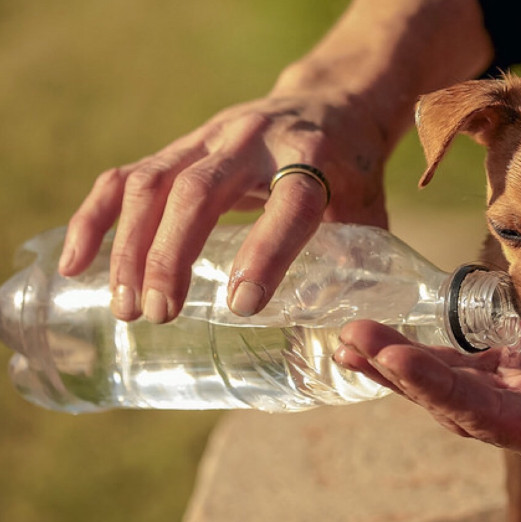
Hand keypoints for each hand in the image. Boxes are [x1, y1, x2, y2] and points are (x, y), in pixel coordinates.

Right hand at [58, 91, 387, 322]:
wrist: (331, 105)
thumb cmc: (351, 172)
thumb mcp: (369, 214)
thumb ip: (355, 267)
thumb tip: (335, 343)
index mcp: (314, 156)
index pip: (290, 200)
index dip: (267, 252)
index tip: (242, 305)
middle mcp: (255, 140)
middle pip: (201, 189)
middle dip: (172, 254)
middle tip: (161, 314)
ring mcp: (210, 138)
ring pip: (154, 182)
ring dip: (130, 246)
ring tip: (126, 307)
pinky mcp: (182, 146)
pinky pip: (126, 176)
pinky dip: (95, 218)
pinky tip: (77, 262)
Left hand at [335, 273, 520, 482]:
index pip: (484, 416)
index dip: (436, 389)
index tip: (392, 358)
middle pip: (454, 399)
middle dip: (402, 373)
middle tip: (353, 341)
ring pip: (455, 379)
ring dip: (405, 361)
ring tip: (355, 338)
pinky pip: (473, 359)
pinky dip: (434, 350)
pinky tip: (397, 341)